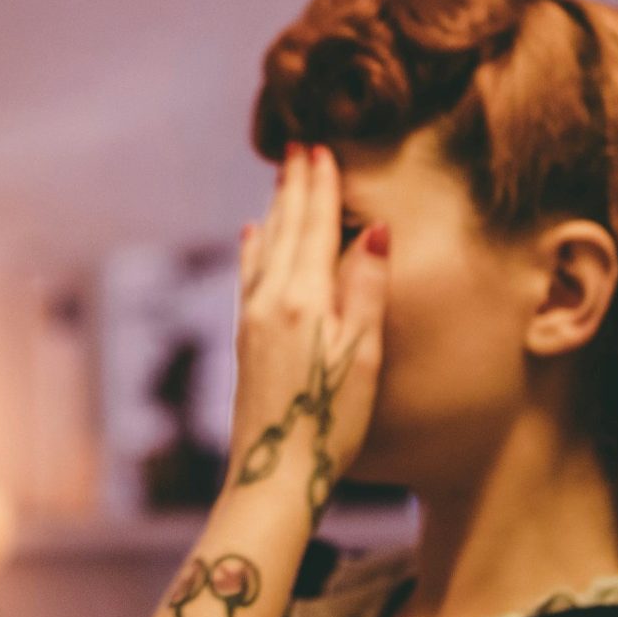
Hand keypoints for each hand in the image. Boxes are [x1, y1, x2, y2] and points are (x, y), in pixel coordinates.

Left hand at [229, 142, 389, 524]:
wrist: (273, 470)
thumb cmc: (330, 419)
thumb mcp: (362, 354)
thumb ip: (366, 289)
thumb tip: (373, 229)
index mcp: (303, 298)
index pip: (315, 227)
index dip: (320, 187)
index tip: (322, 148)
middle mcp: (270, 300)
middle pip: (285, 229)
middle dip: (294, 186)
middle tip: (298, 145)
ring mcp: (252, 319)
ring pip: (264, 247)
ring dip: (275, 209)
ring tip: (280, 178)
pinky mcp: (245, 338)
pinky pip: (250, 273)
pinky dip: (254, 246)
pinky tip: (251, 235)